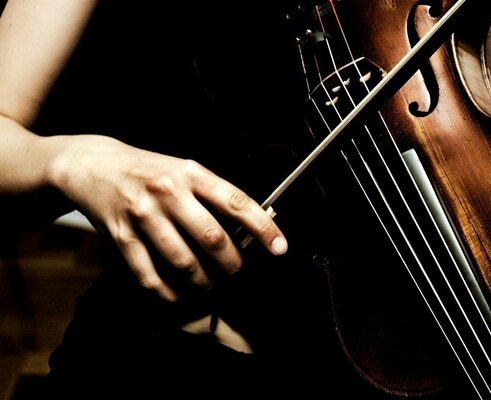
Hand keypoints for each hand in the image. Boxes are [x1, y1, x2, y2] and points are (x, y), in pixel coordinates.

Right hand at [46, 134, 287, 300]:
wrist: (94, 164)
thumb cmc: (149, 170)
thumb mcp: (184, 169)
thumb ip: (213, 195)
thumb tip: (247, 230)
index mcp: (191, 173)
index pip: (236, 202)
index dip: (263, 227)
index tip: (280, 248)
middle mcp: (168, 192)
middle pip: (213, 238)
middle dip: (233, 264)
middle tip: (237, 272)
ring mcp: (143, 215)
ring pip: (184, 262)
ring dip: (204, 282)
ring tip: (211, 286)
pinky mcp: (121, 237)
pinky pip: (149, 276)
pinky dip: (168, 294)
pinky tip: (178, 297)